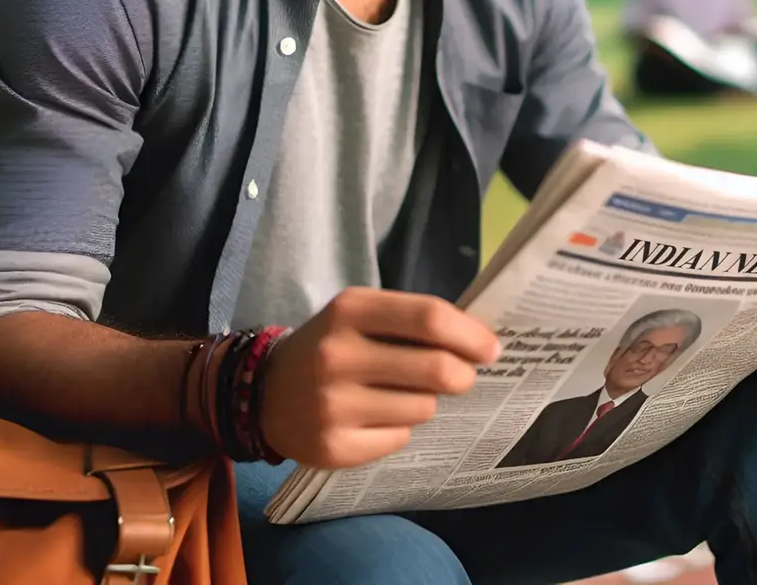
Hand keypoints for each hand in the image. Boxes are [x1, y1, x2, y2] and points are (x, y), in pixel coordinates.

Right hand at [259, 288, 500, 468]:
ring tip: (402, 392)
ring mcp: (333, 405)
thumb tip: (478, 340)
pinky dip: (399, 427)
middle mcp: (337, 355)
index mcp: (349, 309)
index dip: (470, 334)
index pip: (429, 317)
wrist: (264, 391)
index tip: (492, 347)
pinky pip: (399, 438)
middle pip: (436, 368)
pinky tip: (375, 416)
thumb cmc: (331, 344)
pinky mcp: (332, 448)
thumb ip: (412, 320)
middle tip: (464, 376)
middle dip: (463, 374)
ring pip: (423, 407)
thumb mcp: (360, 314)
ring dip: (427, 401)